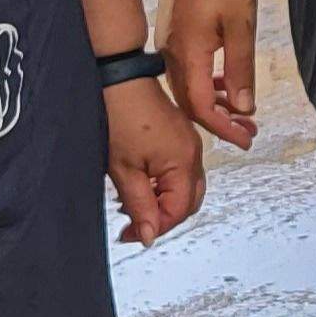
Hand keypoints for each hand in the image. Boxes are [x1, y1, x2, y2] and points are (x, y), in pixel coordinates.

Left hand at [103, 77, 203, 244]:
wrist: (121, 81)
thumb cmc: (121, 117)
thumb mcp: (124, 169)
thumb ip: (140, 205)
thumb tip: (148, 235)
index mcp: (184, 162)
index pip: (179, 210)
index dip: (155, 227)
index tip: (131, 234)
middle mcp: (194, 154)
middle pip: (189, 202)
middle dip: (163, 217)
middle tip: (134, 226)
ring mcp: (190, 145)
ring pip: (185, 188)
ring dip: (163, 202)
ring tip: (133, 205)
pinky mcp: (181, 139)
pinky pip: (180, 171)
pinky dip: (164, 185)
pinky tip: (140, 186)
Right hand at [161, 0, 261, 149]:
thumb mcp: (241, 23)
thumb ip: (241, 67)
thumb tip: (244, 107)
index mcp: (187, 53)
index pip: (201, 108)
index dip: (223, 129)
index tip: (246, 139)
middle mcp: (171, 53)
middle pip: (190, 104)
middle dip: (219, 123)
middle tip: (248, 132)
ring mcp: (168, 43)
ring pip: (187, 88)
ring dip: (213, 104)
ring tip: (241, 113)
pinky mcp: (171, 33)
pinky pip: (185, 71)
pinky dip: (205, 84)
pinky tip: (225, 83)